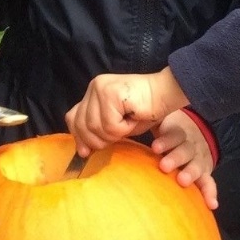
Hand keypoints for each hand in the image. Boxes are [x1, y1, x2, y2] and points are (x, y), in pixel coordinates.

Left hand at [65, 68, 187, 151]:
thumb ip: (98, 131)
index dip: (79, 137)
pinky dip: (123, 129)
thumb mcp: (117, 124)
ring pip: (95, 127)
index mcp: (93, 93)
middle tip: (119, 135)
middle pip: (82, 125)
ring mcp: (100, 88)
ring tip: (128, 124)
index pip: (73, 118)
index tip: (86, 152)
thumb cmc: (146, 110)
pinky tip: (133, 118)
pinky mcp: (110, 93)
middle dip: (98, 139)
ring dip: (115, 133)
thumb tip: (82, 150)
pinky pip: (109, 125)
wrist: (166, 94)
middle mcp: (94, 87)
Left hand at [152, 110, 218, 209]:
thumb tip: (119, 127)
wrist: (194, 133)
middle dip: (175, 158)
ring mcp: (199, 160)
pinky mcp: (205, 172)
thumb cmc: (167, 133)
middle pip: (185, 150)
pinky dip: (210, 193)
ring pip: (196, 165)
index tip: (155, 147)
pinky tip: (211, 204)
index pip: (174, 135)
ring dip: (190, 173)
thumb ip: (144, 123)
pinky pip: (209, 183)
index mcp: (178, 133)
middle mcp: (190, 146)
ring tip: (182, 181)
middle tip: (164, 165)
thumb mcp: (160, 123)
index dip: (165, 141)